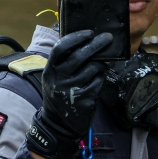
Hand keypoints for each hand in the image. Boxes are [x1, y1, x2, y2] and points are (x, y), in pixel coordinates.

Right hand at [25, 30, 113, 158]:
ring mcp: (71, 90)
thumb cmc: (59, 95)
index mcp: (50, 71)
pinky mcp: (84, 99)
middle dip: (96, 44)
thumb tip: (86, 42)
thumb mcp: (54, 78)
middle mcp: (59, 79)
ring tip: (102, 62)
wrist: (59, 125)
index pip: (60, 48)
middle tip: (107, 38)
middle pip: (79, 56)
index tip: (89, 33)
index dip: (76, 37)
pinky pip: (98, 81)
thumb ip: (65, 62)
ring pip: (92, 68)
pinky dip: (101, 77)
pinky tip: (98, 78)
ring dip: (100, 63)